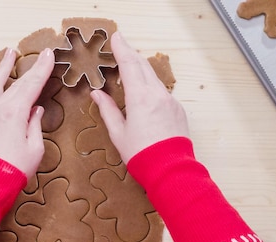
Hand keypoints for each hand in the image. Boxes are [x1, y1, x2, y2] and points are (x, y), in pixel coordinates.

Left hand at [0, 48, 54, 177]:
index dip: (42, 69)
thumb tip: (35, 111)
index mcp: (15, 112)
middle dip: (29, 68)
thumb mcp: (34, 149)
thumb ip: (34, 126)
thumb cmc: (13, 170)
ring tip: (8, 53)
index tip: (49, 55)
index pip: (33, 85)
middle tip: (39, 54)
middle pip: (16, 83)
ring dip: (1, 68)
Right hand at [91, 32, 189, 163]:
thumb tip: (98, 94)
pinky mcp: (177, 109)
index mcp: (140, 98)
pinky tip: (144, 90)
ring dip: (141, 68)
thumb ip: (108, 109)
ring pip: (153, 77)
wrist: (170, 170)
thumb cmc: (141, 155)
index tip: (116, 37)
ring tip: (130, 64)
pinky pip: (162, 91)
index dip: (121, 49)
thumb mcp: (118, 133)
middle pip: (143, 66)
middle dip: (131, 54)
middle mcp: (157, 94)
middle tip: (120, 45)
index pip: (129, 65)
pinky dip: (150, 84)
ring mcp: (170, 101)